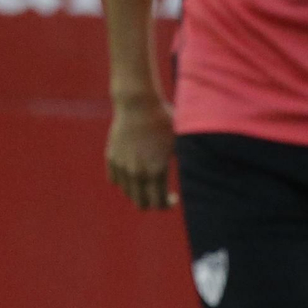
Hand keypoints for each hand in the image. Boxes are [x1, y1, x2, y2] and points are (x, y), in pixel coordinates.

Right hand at [106, 96, 176, 210]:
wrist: (137, 103)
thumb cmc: (162, 120)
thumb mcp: (178, 143)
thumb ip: (182, 163)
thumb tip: (196, 175)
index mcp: (156, 171)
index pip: (158, 204)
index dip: (166, 204)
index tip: (172, 197)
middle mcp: (137, 172)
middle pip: (141, 204)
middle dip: (152, 203)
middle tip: (159, 193)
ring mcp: (122, 166)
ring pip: (128, 192)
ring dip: (138, 191)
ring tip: (147, 181)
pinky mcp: (111, 158)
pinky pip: (115, 180)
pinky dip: (124, 180)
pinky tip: (133, 171)